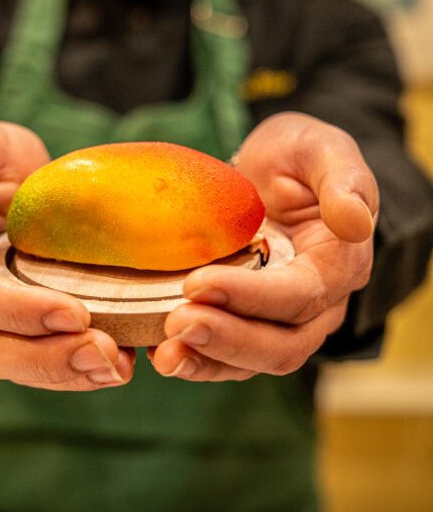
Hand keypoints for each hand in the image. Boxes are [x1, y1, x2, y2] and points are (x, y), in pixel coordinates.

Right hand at [0, 120, 133, 389]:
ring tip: (116, 368)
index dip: (18, 310)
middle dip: (46, 358)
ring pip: (9, 366)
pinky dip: (73, 374)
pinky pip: (33, 366)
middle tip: (105, 354)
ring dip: (64, 374)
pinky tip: (116, 367)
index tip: (76, 313)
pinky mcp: (7, 335)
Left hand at [151, 113, 378, 381]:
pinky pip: (226, 359)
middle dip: (227, 339)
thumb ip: (344, 180)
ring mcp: (281, 322)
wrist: (269, 171)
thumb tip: (355, 223)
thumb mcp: (322, 149)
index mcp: (339, 265)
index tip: (198, 283)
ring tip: (164, 354)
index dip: (251, 297)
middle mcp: (317, 306)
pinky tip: (156, 351)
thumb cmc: (298, 156)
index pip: (300, 296)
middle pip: (282, 345)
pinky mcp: (248, 325)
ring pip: (252, 362)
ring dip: (207, 362)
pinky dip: (194, 361)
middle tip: (176, 323)